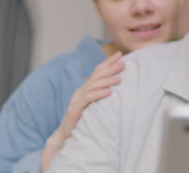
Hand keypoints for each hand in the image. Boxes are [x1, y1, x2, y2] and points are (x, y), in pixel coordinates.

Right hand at [41, 51, 123, 171]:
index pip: (98, 71)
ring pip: (93, 86)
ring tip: (120, 79)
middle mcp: (81, 90)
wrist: (65, 134)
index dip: (108, 62)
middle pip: (97, 76)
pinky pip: (88, 99)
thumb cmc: (82, 119)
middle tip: (123, 64)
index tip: (120, 55)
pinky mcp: (75, 109)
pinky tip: (108, 92)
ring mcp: (77, 99)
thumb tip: (117, 86)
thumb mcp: (93, 104)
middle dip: (110, 68)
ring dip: (107, 81)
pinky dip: (98, 94)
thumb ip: (101, 94)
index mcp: (86, 88)